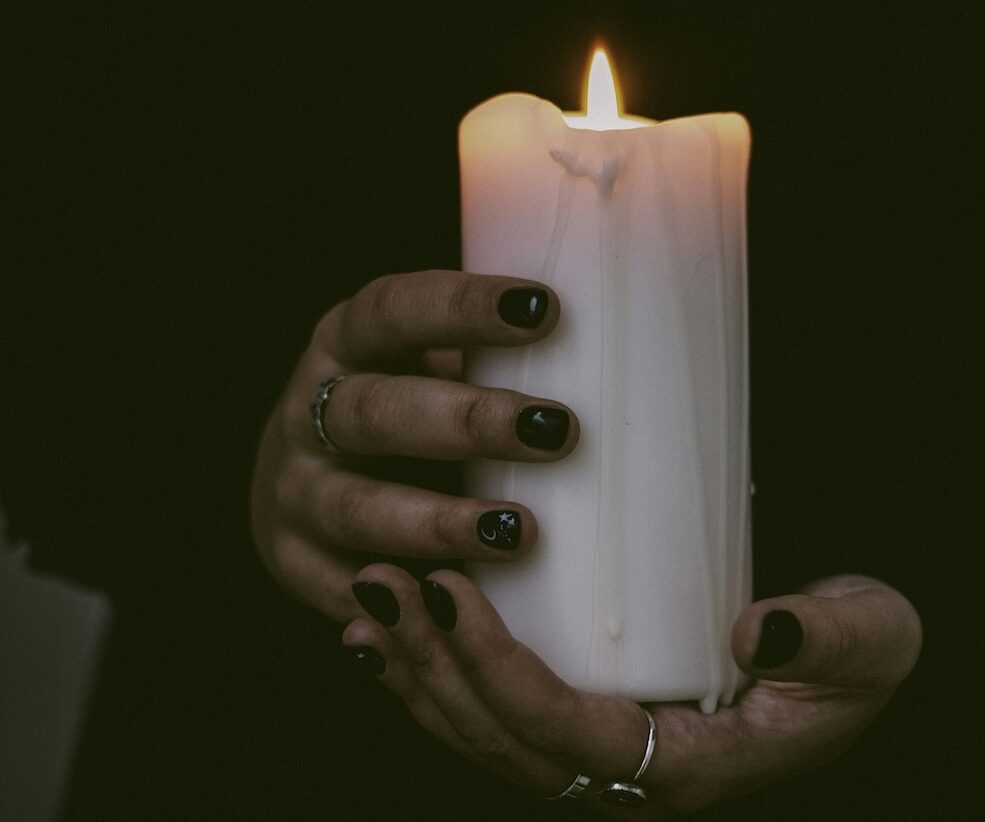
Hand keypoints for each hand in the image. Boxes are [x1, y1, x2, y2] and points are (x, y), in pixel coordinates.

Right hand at [251, 270, 577, 620]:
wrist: (299, 482)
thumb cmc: (403, 413)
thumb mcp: (424, 367)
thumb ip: (489, 362)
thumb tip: (620, 362)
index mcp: (346, 342)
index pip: (393, 310)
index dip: (462, 308)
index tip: (545, 309)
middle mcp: (307, 412)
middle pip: (377, 411)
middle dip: (469, 422)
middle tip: (558, 430)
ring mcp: (294, 494)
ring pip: (358, 509)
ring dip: (440, 521)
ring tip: (521, 531)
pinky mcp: (296, 566)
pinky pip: (346, 592)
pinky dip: (402, 601)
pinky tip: (458, 605)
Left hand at [342, 566, 921, 816]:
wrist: (848, 662)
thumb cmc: (856, 655)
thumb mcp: (871, 637)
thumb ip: (827, 637)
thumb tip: (755, 636)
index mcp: (690, 767)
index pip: (572, 738)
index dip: (502, 676)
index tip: (454, 594)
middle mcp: (633, 775)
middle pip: (505, 741)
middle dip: (435, 665)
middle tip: (388, 580)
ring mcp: (602, 753)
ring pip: (485, 734)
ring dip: (418, 668)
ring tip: (372, 595)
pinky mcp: (585, 718)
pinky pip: (492, 715)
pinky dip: (433, 675)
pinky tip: (390, 630)